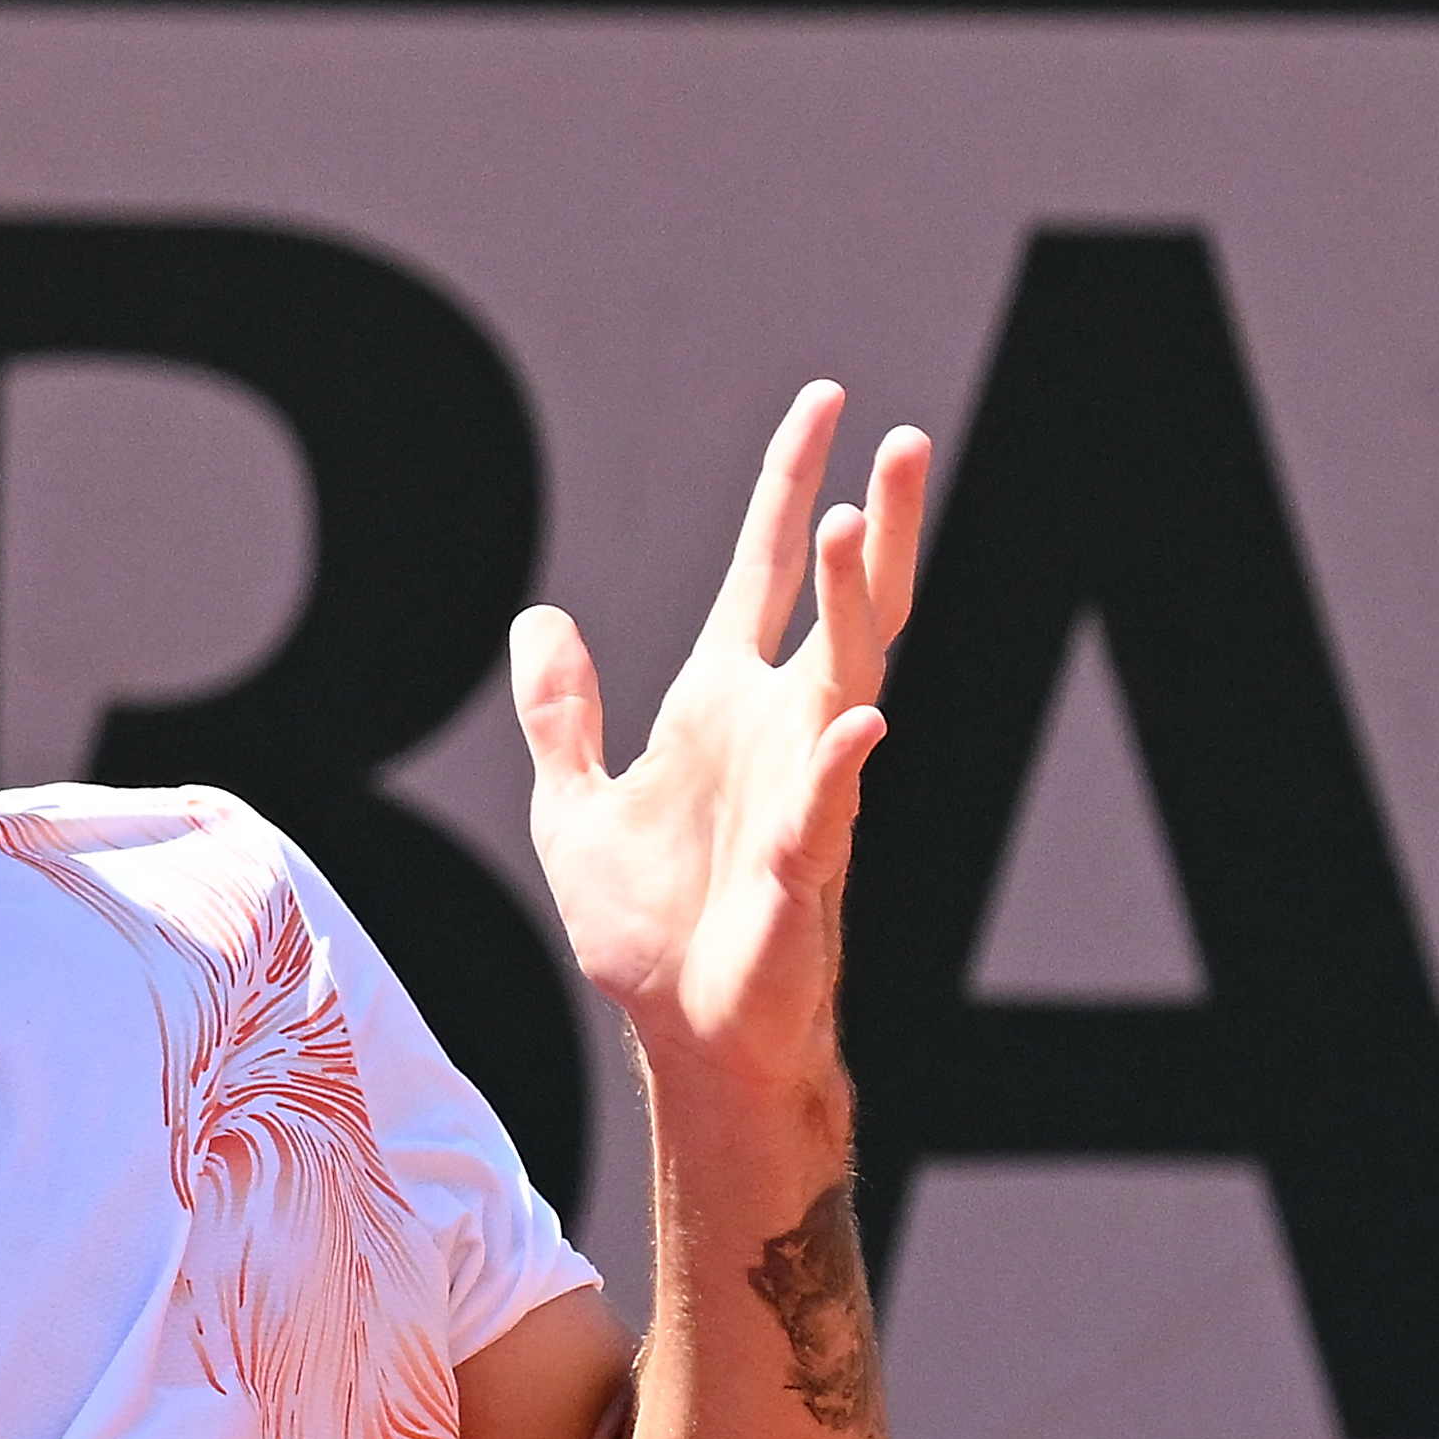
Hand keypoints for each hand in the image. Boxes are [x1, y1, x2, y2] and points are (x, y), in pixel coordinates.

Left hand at [509, 382, 930, 1083]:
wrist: (681, 1033)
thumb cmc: (648, 926)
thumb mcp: (574, 804)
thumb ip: (561, 712)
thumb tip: (537, 620)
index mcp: (722, 708)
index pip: (763, 574)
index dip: (790, 489)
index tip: (825, 405)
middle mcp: (779, 735)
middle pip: (841, 606)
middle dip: (872, 526)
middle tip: (901, 439)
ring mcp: (802, 796)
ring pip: (851, 682)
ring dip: (858, 607)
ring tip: (861, 522)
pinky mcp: (800, 873)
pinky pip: (826, 812)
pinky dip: (838, 770)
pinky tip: (858, 727)